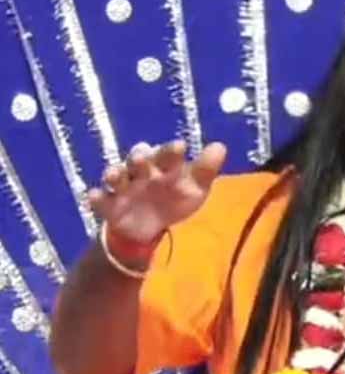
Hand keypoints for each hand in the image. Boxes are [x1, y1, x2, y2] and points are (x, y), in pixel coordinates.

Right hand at [88, 140, 226, 259]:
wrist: (149, 227)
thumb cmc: (174, 198)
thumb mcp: (194, 188)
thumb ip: (205, 170)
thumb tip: (220, 146)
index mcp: (164, 165)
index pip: (166, 153)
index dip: (171, 150)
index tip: (179, 146)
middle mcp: (141, 171)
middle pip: (137, 159)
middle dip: (139, 157)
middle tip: (143, 159)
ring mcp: (123, 187)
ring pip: (116, 176)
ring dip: (114, 173)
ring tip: (114, 175)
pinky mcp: (109, 205)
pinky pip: (99, 199)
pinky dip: (96, 198)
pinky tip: (94, 196)